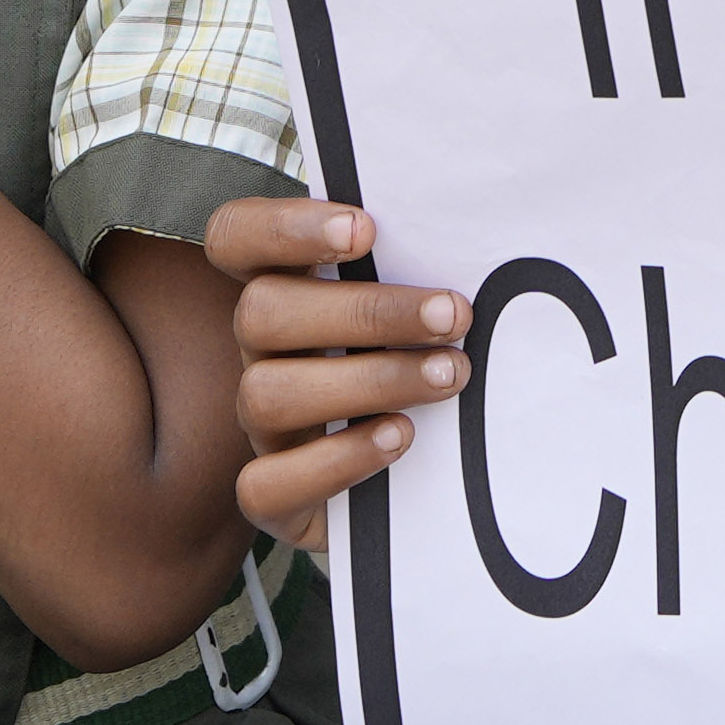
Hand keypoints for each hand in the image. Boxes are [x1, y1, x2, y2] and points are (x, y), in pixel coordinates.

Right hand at [209, 187, 462, 540]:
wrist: (434, 481)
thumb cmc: (431, 362)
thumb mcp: (426, 309)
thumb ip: (429, 267)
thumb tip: (489, 226)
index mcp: (286, 289)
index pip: (235, 238)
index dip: (283, 227)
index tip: (364, 229)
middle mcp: (263, 354)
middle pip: (261, 313)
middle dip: (366, 311)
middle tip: (452, 316)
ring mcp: (264, 428)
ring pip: (267, 392)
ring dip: (369, 380)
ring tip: (449, 377)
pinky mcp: (276, 498)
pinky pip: (267, 484)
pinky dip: (336, 459)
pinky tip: (399, 438)